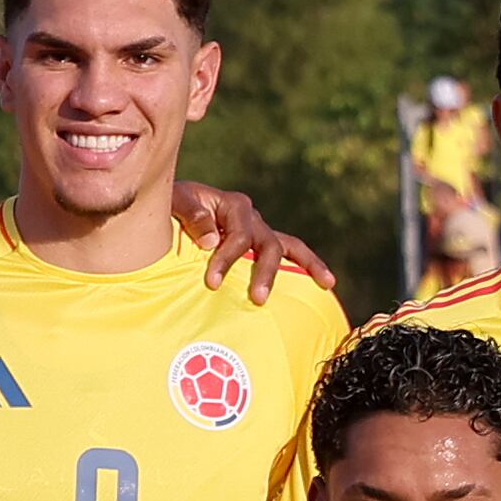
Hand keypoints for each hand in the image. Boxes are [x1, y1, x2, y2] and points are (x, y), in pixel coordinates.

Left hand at [167, 180, 329, 300]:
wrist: (174, 205)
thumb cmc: (172, 205)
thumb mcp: (174, 202)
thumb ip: (191, 215)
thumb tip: (211, 240)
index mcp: (232, 204)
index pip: (238, 235)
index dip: (227, 259)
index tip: (212, 281)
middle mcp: (251, 216)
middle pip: (268, 244)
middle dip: (264, 272)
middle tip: (257, 298)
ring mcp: (260, 229)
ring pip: (287, 247)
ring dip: (300, 269)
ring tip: (321, 285)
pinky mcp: (263, 242)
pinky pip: (292, 251)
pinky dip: (310, 265)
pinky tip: (328, 282)